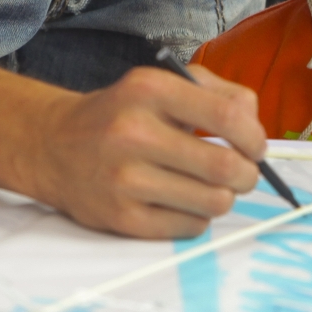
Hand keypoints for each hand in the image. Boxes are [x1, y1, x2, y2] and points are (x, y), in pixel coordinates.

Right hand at [20, 63, 266, 238]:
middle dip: (248, 175)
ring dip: (223, 198)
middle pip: (225, 167)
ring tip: (211, 187)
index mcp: (150, 90)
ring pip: (212, 202)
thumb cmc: (122, 114)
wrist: (54, 146)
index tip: (257, 147)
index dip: (255, 137)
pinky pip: (188, 228)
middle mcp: (134, 132)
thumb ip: (218, 93)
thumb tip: (256, 127)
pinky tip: (182, 201)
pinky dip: (197, 217)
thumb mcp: (163, 83)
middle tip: (244, 174)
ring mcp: (125, 179)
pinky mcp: (120, 218)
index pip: (227, 116)